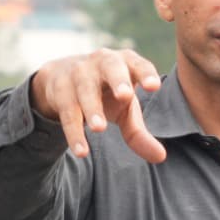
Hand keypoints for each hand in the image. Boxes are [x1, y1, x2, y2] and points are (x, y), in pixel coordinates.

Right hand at [29, 49, 166, 163]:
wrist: (61, 77)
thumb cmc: (106, 92)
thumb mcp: (124, 109)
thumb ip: (140, 133)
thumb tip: (160, 157)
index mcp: (126, 63)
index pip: (139, 65)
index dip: (146, 74)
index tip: (154, 86)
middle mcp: (103, 63)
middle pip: (111, 68)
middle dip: (118, 81)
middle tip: (125, 96)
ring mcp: (79, 73)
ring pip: (86, 90)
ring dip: (93, 109)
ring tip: (100, 129)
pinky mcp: (60, 89)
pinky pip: (68, 112)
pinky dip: (74, 132)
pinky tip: (81, 151)